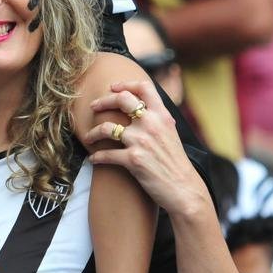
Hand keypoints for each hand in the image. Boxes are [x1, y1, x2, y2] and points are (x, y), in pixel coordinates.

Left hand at [82, 79, 212, 218]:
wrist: (184, 189)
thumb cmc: (176, 163)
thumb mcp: (171, 133)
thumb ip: (158, 119)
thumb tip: (146, 108)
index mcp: (162, 115)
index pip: (144, 87)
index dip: (126, 84)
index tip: (113, 87)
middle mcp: (151, 124)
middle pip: (121, 100)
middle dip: (103, 101)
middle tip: (94, 106)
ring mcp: (141, 141)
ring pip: (107, 128)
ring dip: (93, 132)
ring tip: (88, 137)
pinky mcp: (133, 160)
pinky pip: (107, 154)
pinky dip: (97, 157)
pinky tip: (93, 159)